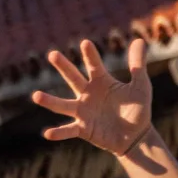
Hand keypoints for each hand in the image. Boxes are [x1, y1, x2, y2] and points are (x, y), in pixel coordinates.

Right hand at [31, 37, 152, 155]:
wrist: (136, 136)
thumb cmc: (138, 110)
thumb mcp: (141, 87)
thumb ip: (137, 65)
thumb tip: (139, 40)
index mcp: (101, 81)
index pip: (94, 65)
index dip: (90, 55)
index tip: (85, 43)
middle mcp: (88, 94)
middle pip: (73, 78)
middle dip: (64, 67)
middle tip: (53, 54)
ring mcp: (83, 111)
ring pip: (63, 105)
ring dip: (50, 101)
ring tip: (35, 96)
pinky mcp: (84, 129)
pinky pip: (69, 130)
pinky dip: (59, 132)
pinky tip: (47, 133)